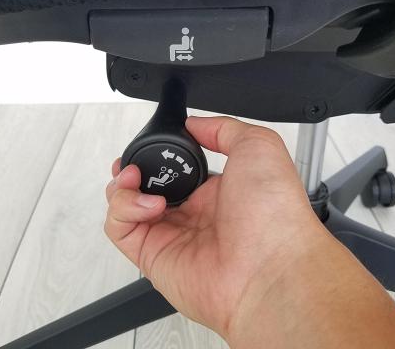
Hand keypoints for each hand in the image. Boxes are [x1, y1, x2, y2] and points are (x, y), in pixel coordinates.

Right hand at [104, 116, 323, 338]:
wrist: (271, 269)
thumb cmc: (275, 212)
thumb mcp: (258, 147)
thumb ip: (223, 129)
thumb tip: (194, 124)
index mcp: (214, 190)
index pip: (174, 168)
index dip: (158, 154)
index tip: (153, 142)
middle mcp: (191, 213)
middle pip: (146, 186)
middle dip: (132, 168)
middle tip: (133, 162)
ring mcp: (171, 234)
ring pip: (126, 205)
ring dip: (122, 185)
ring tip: (135, 176)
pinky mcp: (153, 256)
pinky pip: (119, 229)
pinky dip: (123, 208)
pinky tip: (150, 205)